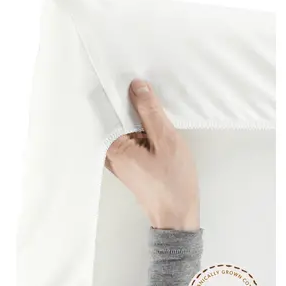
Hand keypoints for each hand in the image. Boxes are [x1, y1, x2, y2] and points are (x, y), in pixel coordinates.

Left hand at [105, 79, 199, 230]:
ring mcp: (118, 159)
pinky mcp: (127, 162)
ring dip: (134, 113)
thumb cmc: (173, 181)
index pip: (108, 110)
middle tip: (137, 79)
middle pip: (114, 117)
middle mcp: (110, 153)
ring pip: (123, 126)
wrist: (177, 213)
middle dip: (126, 100)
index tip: (123, 71)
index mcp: (113, 147)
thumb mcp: (166, 140)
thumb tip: (137, 86)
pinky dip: (138, 126)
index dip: (117, 90)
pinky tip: (150, 118)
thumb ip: (150, 112)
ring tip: (145, 94)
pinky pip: (129, 136)